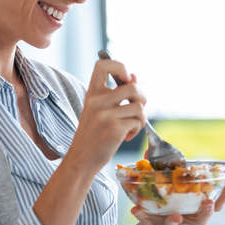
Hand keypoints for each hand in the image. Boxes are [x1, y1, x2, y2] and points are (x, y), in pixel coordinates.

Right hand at [66, 58, 145, 172]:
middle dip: (142, 98)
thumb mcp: (99, 110)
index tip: (125, 78)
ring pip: (139, 106)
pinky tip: (126, 137)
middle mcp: (97, 101)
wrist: (82, 159)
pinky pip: (138, 121)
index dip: (119, 66)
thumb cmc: (92, 135)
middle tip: (135, 110)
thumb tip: (134, 77)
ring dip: (140, 118)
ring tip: (130, 126)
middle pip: (132, 87)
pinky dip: (137, 129)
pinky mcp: (114, 128)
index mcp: (92, 93)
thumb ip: (115, 94)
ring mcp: (105, 115)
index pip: (103, 64)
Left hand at [129, 181, 224, 224]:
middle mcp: (183, 220)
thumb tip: (148, 152)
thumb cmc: (159, 214)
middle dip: (208, 211)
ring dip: (174, 220)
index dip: (224, 195)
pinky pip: (146, 223)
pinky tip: (135, 208)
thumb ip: (159, 174)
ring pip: (174, 224)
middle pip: (202, 219)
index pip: (214, 204)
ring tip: (177, 216)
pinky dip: (141, 215)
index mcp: (191, 210)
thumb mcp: (164, 194)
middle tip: (210, 203)